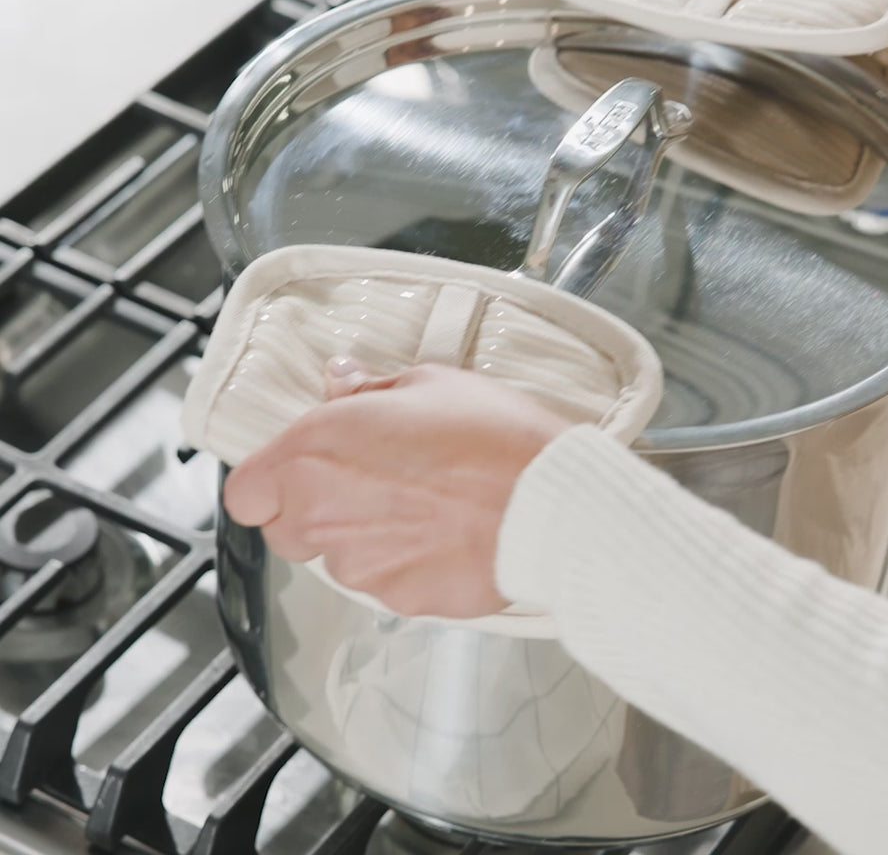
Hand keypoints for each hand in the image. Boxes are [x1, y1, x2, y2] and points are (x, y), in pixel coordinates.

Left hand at [222, 361, 570, 617]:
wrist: (549, 501)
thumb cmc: (495, 437)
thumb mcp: (430, 384)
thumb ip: (369, 389)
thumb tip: (341, 380)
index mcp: (317, 451)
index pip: (245, 492)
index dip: (268, 483)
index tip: (297, 471)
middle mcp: (324, 514)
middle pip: (287, 530)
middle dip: (317, 511)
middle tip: (372, 482)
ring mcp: (360, 566)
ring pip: (341, 559)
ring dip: (368, 538)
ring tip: (428, 503)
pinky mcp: (400, 600)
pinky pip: (388, 583)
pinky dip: (408, 564)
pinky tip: (448, 533)